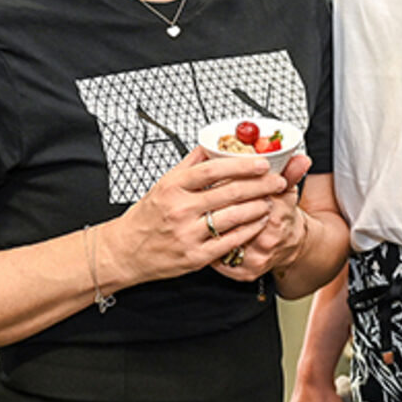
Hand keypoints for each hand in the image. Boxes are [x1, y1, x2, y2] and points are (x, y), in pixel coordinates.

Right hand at [108, 147, 290, 285]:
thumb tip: (210, 145)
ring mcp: (188, 234)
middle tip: (276, 181)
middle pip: (228, 193)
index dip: (241, 165)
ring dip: (257, 208)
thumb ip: (189, 165)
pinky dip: (248, 231)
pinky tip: (258, 223)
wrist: (126, 251)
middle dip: (259, 186)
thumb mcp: (162, 185)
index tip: (261, 163)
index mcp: (173, 187)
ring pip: (233, 217)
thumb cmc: (146, 217)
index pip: (213, 170)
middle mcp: (180, 209)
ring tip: (270, 200)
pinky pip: (229, 241)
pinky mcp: (194, 256)